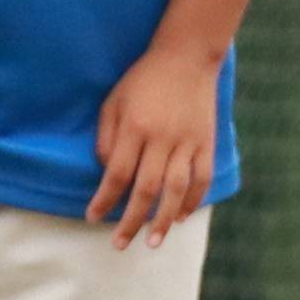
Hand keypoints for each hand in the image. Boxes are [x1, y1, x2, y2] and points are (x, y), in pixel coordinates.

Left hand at [93, 44, 225, 246]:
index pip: (117, 174)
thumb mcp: (114, 101)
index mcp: (135, 127)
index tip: (93, 217)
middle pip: (145, 189)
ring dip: (163, 219)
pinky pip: (201, 178)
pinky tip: (180, 216)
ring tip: (153, 241)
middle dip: (131, 220)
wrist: (187, 56)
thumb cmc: (143, 80)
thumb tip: (110, 174)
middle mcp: (162, 138)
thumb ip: (107, 138)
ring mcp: (187, 141)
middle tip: (119, 244)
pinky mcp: (206, 142)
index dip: (104, 199)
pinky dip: (192, 200)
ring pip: (175, 189)